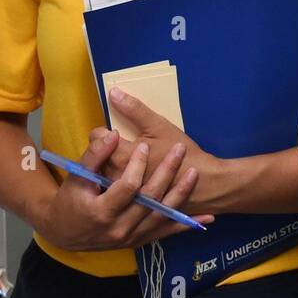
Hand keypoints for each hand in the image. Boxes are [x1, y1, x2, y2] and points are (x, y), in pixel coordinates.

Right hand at [35, 129, 212, 251]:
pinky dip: (186, 224)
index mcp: (102, 212)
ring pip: (161, 215)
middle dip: (166, 172)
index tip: (144, 146)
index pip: (127, 187)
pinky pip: (166, 232)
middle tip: (179, 150)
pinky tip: (207, 216)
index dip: (137, 165)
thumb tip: (111, 133)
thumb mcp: (76, 177)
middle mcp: (119, 228)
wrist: (66, 232)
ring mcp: (132, 237)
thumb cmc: (70, 200)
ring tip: (193, 173)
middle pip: (149, 199)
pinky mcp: (140, 240)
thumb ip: (94, 155)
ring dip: (180, 194)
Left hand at [98, 87, 227, 215]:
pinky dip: (118, 183)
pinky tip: (132, 179)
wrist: (202, 185)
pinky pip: (114, 191)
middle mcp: (115, 177)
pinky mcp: (129, 204)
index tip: (118, 133)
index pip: (95, 138)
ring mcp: (121, 195)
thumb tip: (113, 92)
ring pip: (102, 175)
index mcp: (120, 156)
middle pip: (96, 158)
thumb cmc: (181, 154)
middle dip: (105, 149)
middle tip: (123, 145)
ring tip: (127, 161)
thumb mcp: (159, 126)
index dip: (105, 132)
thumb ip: (134, 109)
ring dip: (109, 166)